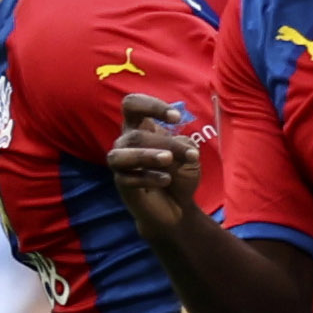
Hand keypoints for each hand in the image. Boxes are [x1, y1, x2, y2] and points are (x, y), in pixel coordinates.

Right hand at [103, 95, 205, 236]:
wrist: (177, 208)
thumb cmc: (180, 174)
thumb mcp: (188, 154)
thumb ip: (179, 145)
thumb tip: (168, 149)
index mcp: (141, 127)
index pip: (132, 104)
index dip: (150, 106)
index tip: (176, 118)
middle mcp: (126, 142)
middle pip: (136, 135)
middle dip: (166, 143)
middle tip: (191, 155)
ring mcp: (121, 164)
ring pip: (121, 154)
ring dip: (146, 155)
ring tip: (168, 161)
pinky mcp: (122, 185)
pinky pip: (127, 178)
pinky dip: (148, 178)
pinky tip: (166, 180)